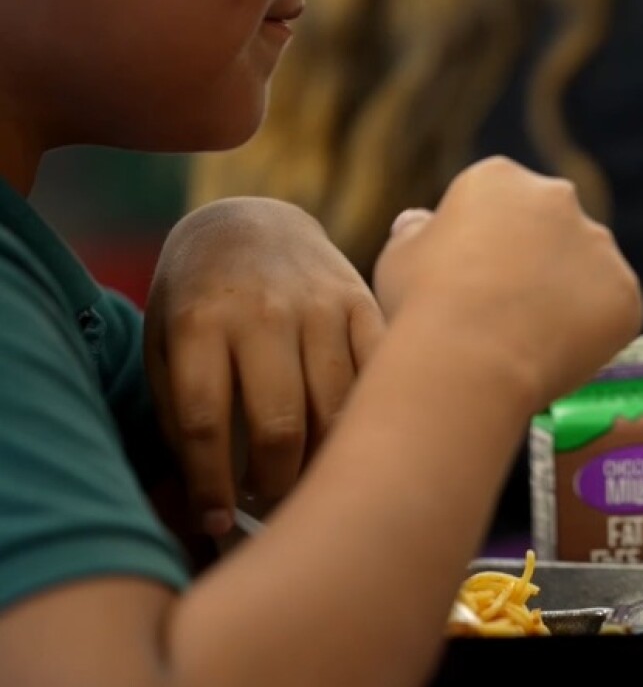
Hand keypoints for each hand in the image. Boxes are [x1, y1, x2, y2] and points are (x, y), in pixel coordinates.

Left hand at [145, 198, 384, 534]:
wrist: (252, 221)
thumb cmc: (200, 300)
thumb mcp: (165, 343)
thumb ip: (178, 414)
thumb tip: (205, 504)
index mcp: (200, 322)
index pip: (206, 424)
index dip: (212, 487)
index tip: (215, 523)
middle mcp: (263, 312)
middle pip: (279, 427)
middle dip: (274, 483)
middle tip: (268, 501)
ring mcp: (320, 306)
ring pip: (335, 410)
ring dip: (323, 462)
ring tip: (306, 479)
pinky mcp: (362, 303)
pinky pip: (376, 377)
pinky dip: (365, 418)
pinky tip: (348, 439)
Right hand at [374, 156, 642, 408]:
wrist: (468, 357)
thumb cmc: (423, 305)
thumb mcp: (398, 255)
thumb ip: (416, 232)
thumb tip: (420, 222)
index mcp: (500, 179)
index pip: (502, 204)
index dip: (487, 246)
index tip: (472, 282)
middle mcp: (558, 198)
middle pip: (553, 229)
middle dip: (538, 262)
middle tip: (509, 312)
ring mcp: (599, 245)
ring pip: (588, 270)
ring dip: (570, 295)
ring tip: (533, 340)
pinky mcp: (626, 292)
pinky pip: (613, 311)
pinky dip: (594, 332)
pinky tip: (558, 355)